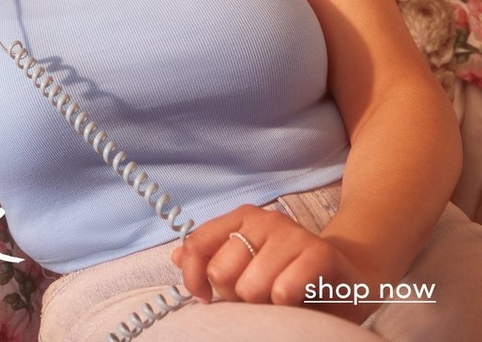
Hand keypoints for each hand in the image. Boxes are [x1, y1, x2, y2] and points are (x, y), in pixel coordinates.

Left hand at [171, 205, 378, 323]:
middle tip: (257, 296)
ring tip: (279, 298)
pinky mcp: (319, 254)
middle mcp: (264, 219)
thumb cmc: (289, 275)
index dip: (193, 277)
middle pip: (221, 272)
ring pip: (250, 287)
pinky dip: (287, 306)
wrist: (348, 278)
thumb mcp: (246, 267)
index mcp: (241, 218)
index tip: (203, 296)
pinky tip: (300, 299)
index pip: (196, 244)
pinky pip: (282, 292)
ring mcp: (292, 233)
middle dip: (235, 295)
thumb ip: (211, 259)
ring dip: (263, 305)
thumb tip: (176, 256)